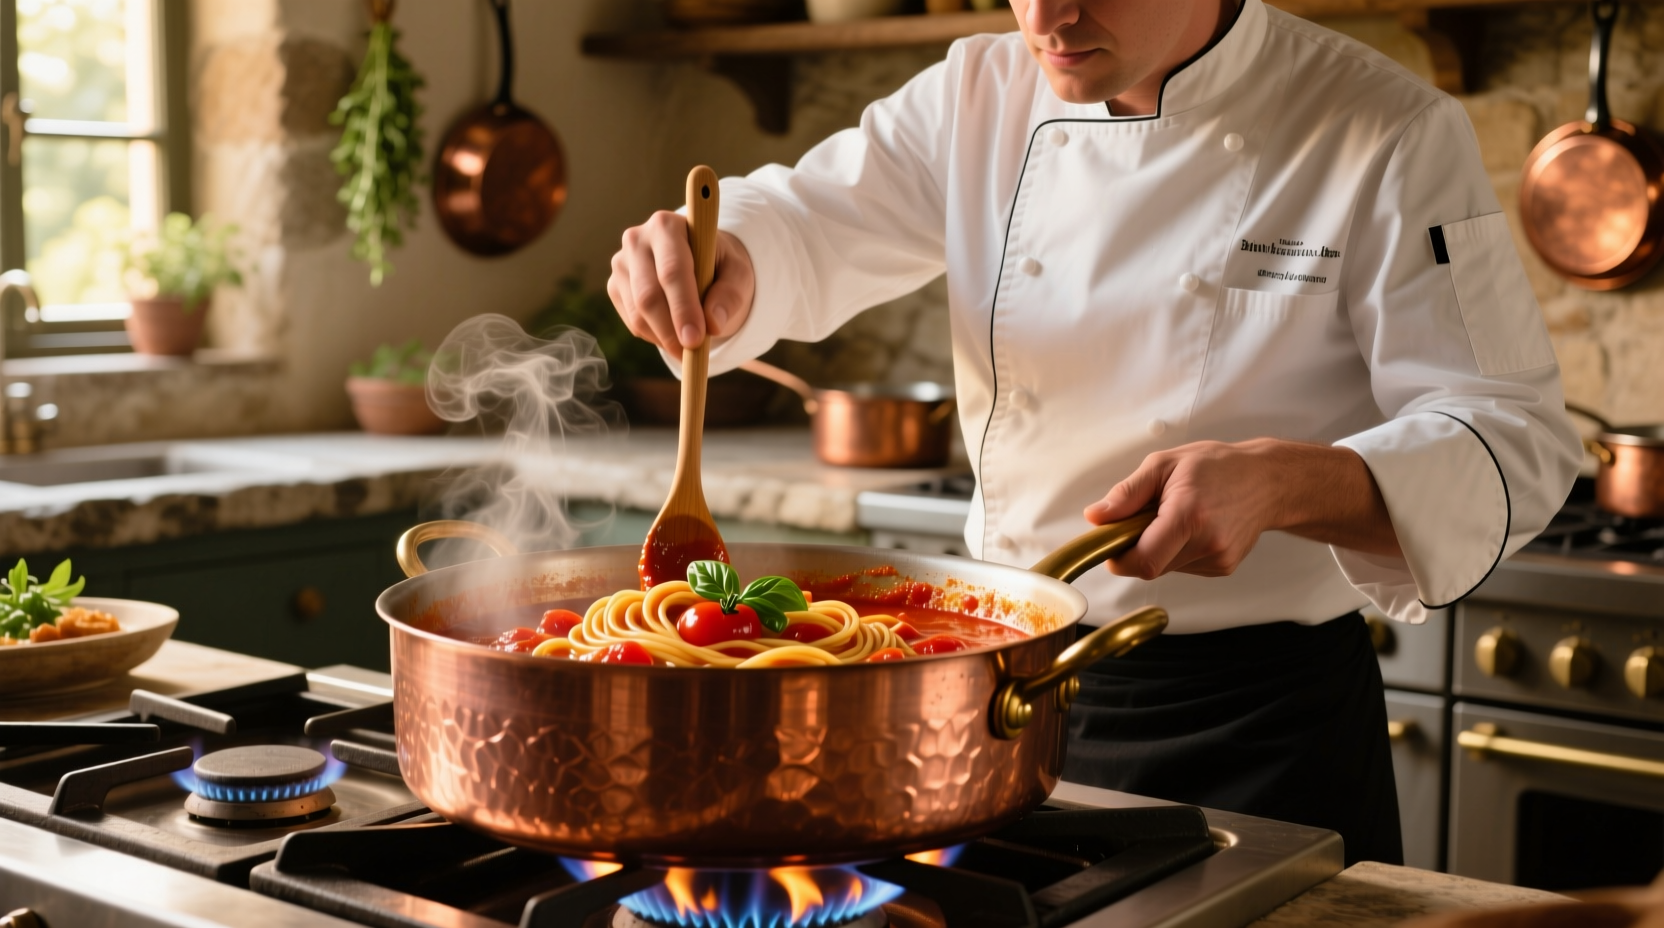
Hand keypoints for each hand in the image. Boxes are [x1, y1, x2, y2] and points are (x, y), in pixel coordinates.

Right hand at [608, 212, 755, 349]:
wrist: (700, 262)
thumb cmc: (720, 265)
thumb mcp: (738, 274)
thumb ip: (730, 294)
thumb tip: (713, 323)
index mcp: (668, 226)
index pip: (672, 271)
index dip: (683, 308)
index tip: (696, 339)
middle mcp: (637, 239)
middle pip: (648, 295)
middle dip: (671, 330)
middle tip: (692, 353)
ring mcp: (621, 263)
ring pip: (638, 313)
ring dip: (664, 337)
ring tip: (690, 346)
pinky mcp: (615, 286)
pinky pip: (632, 321)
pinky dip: (655, 336)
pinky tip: (674, 331)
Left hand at [1084, 439, 1400, 579]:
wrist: (1268, 480)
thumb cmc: (1216, 466)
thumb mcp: (1164, 465)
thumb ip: (1127, 494)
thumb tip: (1095, 517)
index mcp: (1188, 515)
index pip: (1142, 561)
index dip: (1119, 558)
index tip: (1112, 542)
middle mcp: (1207, 542)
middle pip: (1150, 567)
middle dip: (1136, 548)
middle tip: (1144, 519)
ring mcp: (1218, 559)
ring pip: (1166, 568)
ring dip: (1158, 549)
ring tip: (1175, 517)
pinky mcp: (1224, 567)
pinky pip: (1184, 567)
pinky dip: (1177, 551)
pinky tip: (1193, 528)